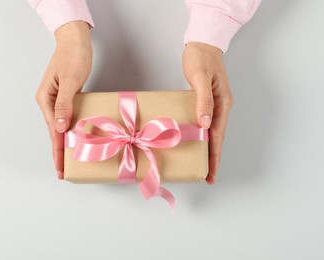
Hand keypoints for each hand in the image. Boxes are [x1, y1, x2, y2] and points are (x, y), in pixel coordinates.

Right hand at [35, 21, 92, 178]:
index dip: (57, 151)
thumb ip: (64, 105)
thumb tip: (59, 128)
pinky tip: (76, 137)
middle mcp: (49, 102)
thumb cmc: (73, 57)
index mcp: (46, 100)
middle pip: (54, 132)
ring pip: (61, 126)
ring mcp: (57, 100)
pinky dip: (71, 130)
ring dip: (65, 143)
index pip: (52, 131)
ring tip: (70, 160)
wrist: (75, 40)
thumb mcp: (70, 81)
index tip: (60, 169)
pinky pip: (68, 118)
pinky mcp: (66, 97)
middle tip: (64, 172)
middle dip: (59, 152)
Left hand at [182, 42, 232, 183]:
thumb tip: (205, 123)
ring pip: (211, 132)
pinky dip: (200, 135)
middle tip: (207, 176)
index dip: (214, 156)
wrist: (202, 44)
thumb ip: (204, 99)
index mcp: (223, 104)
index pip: (218, 136)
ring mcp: (214, 105)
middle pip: (216, 138)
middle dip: (212, 158)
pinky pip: (204, 123)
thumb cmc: (201, 58)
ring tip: (200, 164)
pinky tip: (193, 140)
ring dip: (206, 148)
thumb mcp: (201, 77)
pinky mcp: (205, 102)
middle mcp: (221, 107)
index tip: (211, 173)